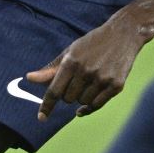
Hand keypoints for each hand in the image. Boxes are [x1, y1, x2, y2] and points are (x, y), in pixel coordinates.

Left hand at [26, 15, 148, 120]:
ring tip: (88, 83)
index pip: (55, 90)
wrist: (123, 34)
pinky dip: (89, 107)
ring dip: (81, 97)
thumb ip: (51, 69)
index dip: (46, 105)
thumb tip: (29, 78)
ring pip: (82, 102)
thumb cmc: (92, 43)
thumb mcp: (70, 52)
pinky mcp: (116, 85)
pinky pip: (96, 105)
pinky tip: (85, 107)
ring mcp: (102, 79)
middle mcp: (86, 71)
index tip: (41, 118)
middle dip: (68, 94)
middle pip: (68, 99)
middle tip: (76, 82)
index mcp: (72, 61)